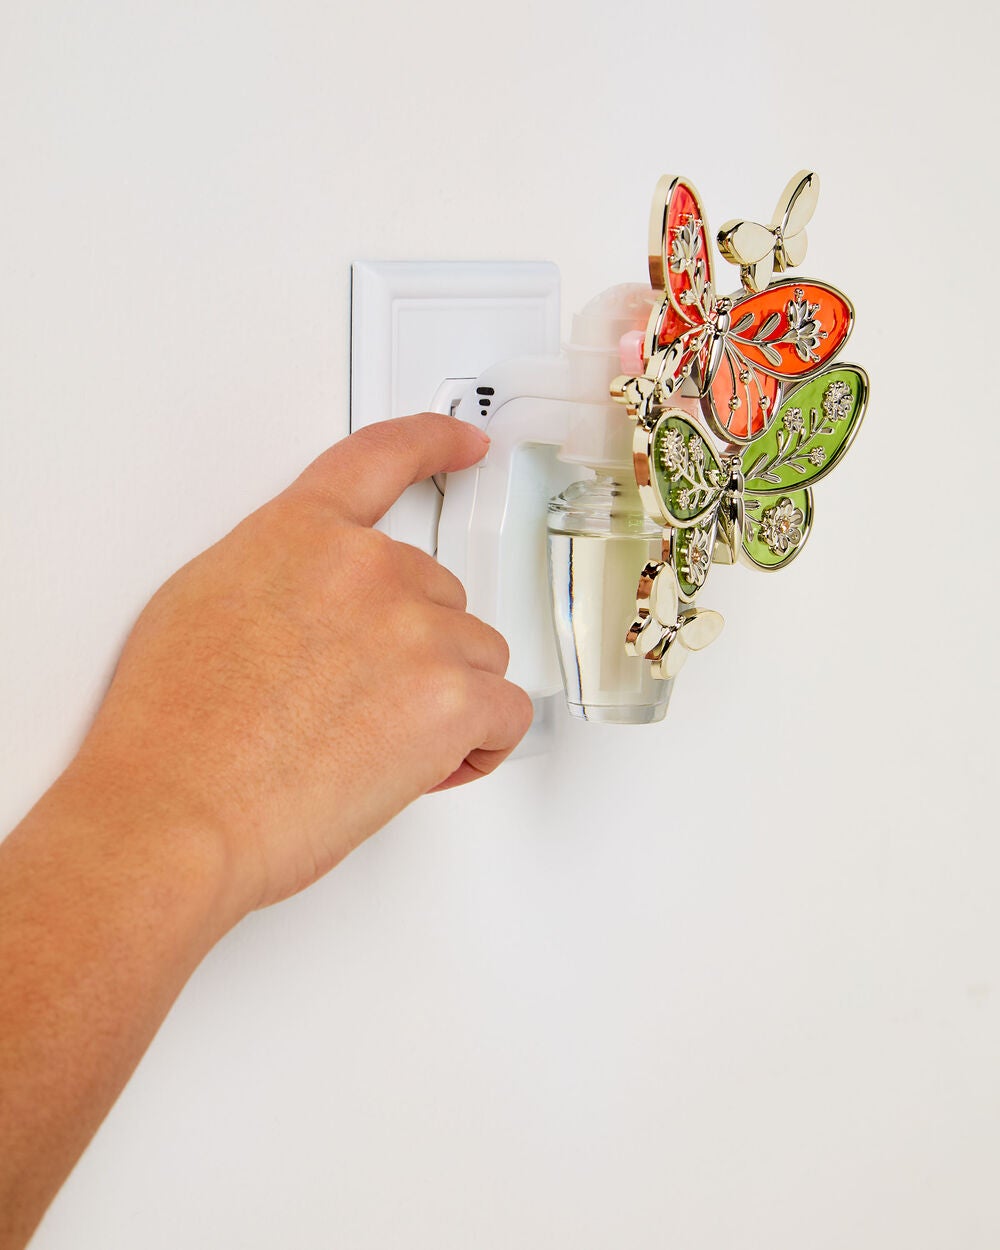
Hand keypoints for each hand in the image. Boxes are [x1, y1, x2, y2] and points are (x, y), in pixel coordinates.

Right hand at [67, 413, 532, 921]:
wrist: (177, 811)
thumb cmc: (172, 736)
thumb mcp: (200, 607)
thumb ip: (281, 581)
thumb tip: (315, 613)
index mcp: (300, 535)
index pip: (380, 459)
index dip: (433, 445)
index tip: (466, 444)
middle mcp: (365, 567)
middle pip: (439, 596)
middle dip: (413, 653)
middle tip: (352, 711)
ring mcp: (413, 627)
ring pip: (476, 657)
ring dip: (445, 701)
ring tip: (370, 749)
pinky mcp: (450, 695)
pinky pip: (506, 713)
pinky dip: (480, 746)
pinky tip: (425, 768)